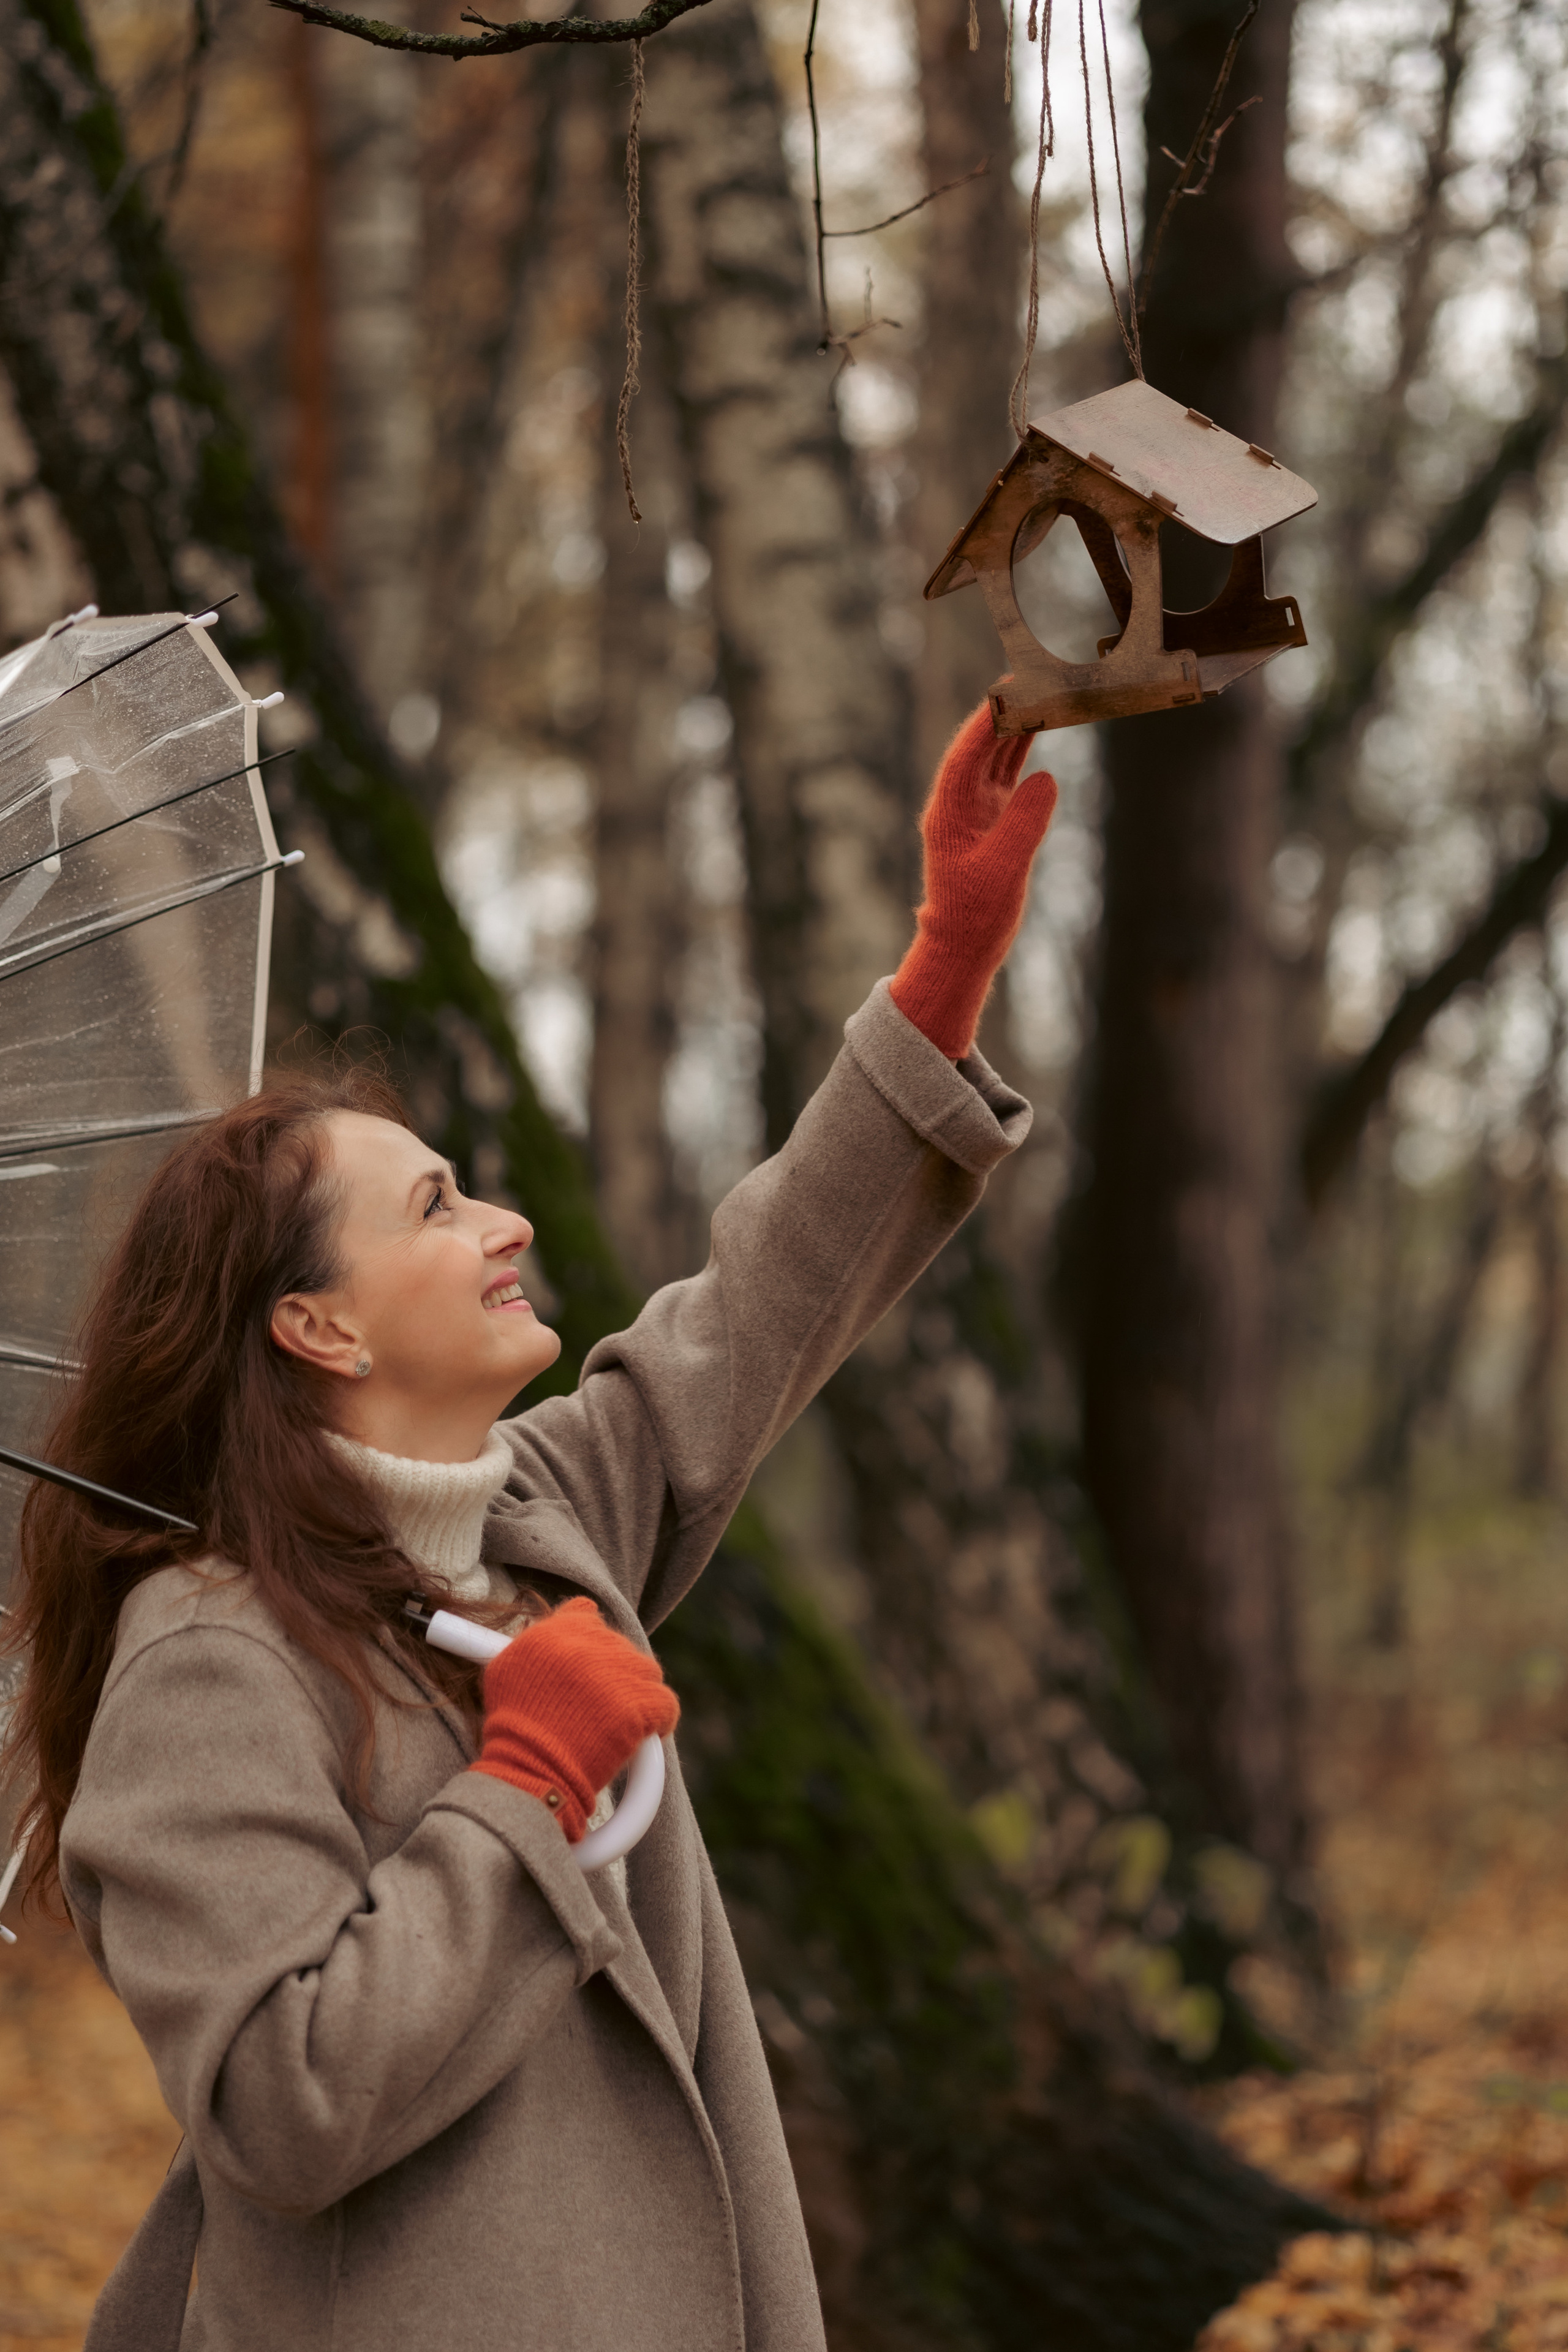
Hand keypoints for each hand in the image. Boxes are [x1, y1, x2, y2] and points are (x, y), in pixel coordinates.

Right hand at [470, 1596, 679, 1841]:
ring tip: (622, 1719)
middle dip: (614, 1672)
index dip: (590, 1644)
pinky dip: (660, 1719)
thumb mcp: (506, 1669)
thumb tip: (576, 1613)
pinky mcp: (638, 1706)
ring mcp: (616, 1675)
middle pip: (620, 1646)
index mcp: (556, 1631)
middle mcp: (589, 1645)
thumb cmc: (513, 1727)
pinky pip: (665, 1704)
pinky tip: (647, 1732)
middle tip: (601, 1704)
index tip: (588, 1667)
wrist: (527, 1770)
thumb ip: (537, 1637)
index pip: (588, 1616)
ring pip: (647, 1672)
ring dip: (638, 1692)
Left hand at [888, 702, 1057, 1057]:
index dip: (989, 719)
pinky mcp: (993, 817)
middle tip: (1035, 676)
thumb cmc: (975, 914)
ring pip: (996, 753)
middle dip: (1007, 710)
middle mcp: (958, 802)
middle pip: (982, 744)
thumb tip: (1046, 778)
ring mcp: (976, 807)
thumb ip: (1024, 824)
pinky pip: (1009, 772)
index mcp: (948, 811)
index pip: (967, 753)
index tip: (1011, 688)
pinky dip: (1024, 748)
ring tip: (1044, 691)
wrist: (964, 944)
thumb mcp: (1003, 870)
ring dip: (1018, 724)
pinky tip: (1041, 727)